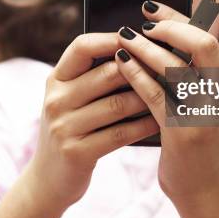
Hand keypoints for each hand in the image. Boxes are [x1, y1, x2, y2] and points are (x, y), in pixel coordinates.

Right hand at [0, 33, 160, 217]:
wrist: (48, 180)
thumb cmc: (71, 130)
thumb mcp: (70, 100)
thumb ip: (92, 76)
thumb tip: (136, 50)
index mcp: (55, 80)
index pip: (81, 47)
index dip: (111, 38)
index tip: (138, 38)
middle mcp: (55, 100)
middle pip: (106, 74)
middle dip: (141, 69)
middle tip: (168, 65)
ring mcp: (64, 127)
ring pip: (117, 104)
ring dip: (148, 98)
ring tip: (170, 92)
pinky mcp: (76, 152)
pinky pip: (119, 134)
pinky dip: (143, 126)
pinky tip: (160, 121)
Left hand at [114, 1, 218, 207]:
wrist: (201, 187)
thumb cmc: (194, 135)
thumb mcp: (202, 98)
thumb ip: (191, 69)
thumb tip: (159, 29)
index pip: (207, 36)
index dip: (176, 18)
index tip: (151, 9)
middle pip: (200, 44)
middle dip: (165, 29)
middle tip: (137, 25)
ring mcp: (208, 113)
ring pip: (174, 67)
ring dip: (144, 49)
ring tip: (122, 38)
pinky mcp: (184, 131)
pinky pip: (155, 93)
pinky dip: (136, 74)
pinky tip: (120, 63)